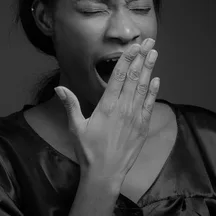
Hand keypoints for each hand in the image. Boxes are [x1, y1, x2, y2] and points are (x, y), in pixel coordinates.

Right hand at [54, 39, 159, 183]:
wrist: (105, 174)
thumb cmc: (88, 151)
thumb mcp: (75, 127)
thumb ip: (70, 105)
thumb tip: (59, 87)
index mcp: (107, 106)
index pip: (119, 76)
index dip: (127, 59)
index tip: (133, 46)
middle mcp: (123, 108)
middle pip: (134, 77)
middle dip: (142, 57)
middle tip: (148, 42)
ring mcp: (135, 117)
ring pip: (144, 88)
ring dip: (149, 69)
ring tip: (154, 53)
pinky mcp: (142, 127)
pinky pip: (150, 105)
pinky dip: (154, 91)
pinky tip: (156, 80)